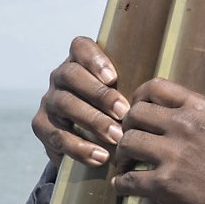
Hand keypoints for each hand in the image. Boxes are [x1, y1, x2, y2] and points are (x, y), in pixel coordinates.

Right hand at [29, 36, 128, 166]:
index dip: (94, 59)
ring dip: (92, 121)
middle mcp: (60, 77)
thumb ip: (135, 85)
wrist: (86, 139)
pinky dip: (79, 148)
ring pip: (64, 104)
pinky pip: (56, 136)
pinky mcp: (41, 126)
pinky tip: (100, 157)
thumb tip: (163, 90)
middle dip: (99, 94)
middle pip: (71, 76)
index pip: (80, 47)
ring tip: (116, 137)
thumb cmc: (113, 109)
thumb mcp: (123, 93)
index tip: (114, 77)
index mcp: (79, 61)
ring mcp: (49, 100)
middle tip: (124, 113)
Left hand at [113, 78, 204, 203]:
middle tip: (130, 140)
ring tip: (125, 164)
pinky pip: (128, 179)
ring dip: (122, 154)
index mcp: (201, 108)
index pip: (156, 87)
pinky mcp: (164, 184)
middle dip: (128, 126)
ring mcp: (172, 155)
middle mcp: (183, 126)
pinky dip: (121, 183)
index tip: (138, 110)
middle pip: (135, 114)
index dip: (140, 97)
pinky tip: (122, 185)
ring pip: (127, 143)